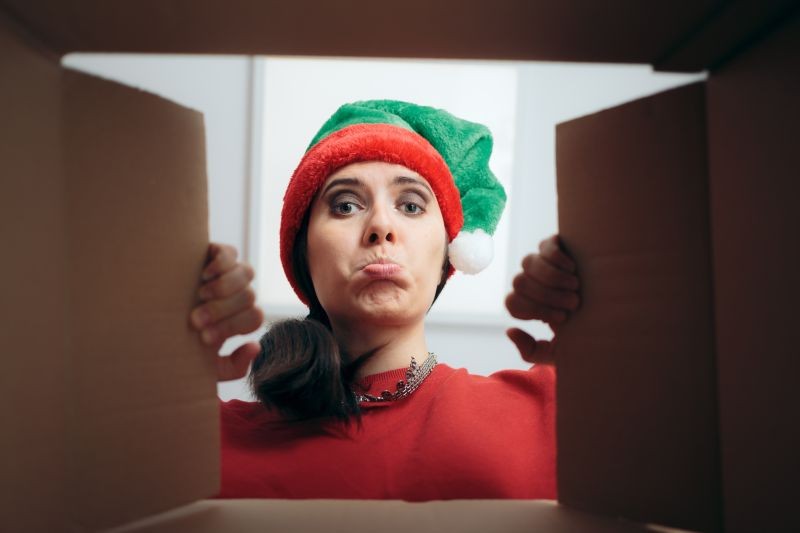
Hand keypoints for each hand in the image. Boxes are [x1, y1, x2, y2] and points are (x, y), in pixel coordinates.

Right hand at [189, 243, 263, 381]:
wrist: (151, 319)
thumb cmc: (181, 342)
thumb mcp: (207, 365)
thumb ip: (233, 367)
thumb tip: (255, 346)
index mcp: (241, 317)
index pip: (254, 317)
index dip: (232, 327)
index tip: (203, 338)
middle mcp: (239, 294)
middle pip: (249, 296)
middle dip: (222, 311)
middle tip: (195, 320)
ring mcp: (230, 272)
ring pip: (246, 273)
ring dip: (224, 287)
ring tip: (201, 296)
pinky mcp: (217, 254)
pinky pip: (230, 253)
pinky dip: (221, 262)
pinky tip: (204, 275)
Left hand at [505, 234, 579, 364]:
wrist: (614, 315)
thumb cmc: (585, 333)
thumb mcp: (558, 352)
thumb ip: (532, 351)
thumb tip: (510, 330)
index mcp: (529, 304)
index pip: (512, 302)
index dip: (534, 309)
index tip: (561, 318)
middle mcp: (532, 282)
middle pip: (519, 282)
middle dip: (546, 295)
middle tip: (574, 303)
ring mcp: (542, 262)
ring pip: (528, 263)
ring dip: (552, 277)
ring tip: (575, 286)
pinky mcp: (556, 246)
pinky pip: (545, 246)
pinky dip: (556, 257)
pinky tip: (573, 268)